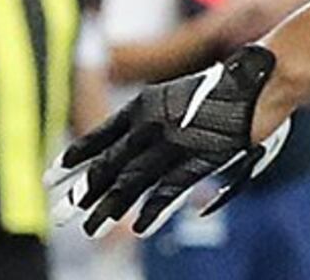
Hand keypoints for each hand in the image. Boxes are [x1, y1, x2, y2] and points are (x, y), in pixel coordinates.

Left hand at [53, 44, 289, 236]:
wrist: (257, 80)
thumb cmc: (219, 90)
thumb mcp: (174, 98)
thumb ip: (152, 123)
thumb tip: (133, 150)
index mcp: (142, 105)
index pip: (99, 136)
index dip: (75, 157)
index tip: (52, 174)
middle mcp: (151, 124)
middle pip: (109, 165)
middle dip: (81, 193)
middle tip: (59, 214)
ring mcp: (174, 143)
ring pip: (131, 182)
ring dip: (108, 209)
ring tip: (88, 229)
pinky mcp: (199, 159)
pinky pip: (168, 190)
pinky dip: (152, 209)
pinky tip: (137, 227)